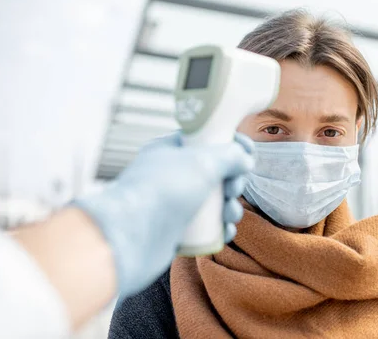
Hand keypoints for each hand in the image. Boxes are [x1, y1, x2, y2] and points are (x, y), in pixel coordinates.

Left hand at [74, 132, 253, 296]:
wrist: (129, 238)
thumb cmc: (162, 191)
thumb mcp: (202, 162)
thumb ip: (230, 155)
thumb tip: (245, 159)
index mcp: (171, 150)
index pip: (207, 140)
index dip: (231, 145)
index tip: (248, 152)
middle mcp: (172, 175)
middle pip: (215, 173)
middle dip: (233, 182)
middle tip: (232, 189)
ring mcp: (173, 204)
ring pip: (214, 202)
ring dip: (230, 207)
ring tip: (229, 214)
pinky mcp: (176, 231)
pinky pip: (207, 227)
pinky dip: (220, 229)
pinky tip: (225, 232)